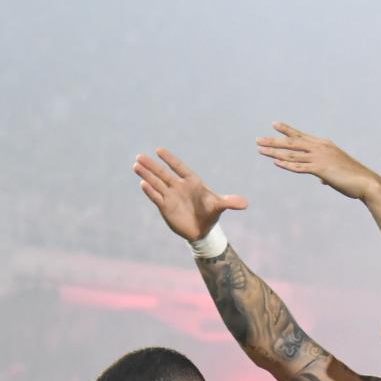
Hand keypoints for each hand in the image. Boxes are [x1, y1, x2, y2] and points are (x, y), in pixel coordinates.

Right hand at [133, 148, 247, 242]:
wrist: (202, 231)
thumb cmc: (211, 214)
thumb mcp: (220, 207)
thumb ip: (230, 203)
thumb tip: (245, 204)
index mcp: (192, 182)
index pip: (179, 167)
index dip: (170, 159)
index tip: (159, 150)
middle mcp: (179, 187)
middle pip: (163, 173)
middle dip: (152, 165)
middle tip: (140, 156)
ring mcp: (171, 196)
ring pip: (157, 183)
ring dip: (147, 175)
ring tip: (136, 165)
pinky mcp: (166, 207)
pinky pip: (156, 197)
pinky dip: (150, 191)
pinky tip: (142, 184)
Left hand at [256, 123, 380, 200]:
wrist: (365, 182)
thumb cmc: (352, 178)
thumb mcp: (336, 172)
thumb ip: (325, 173)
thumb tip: (320, 179)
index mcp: (324, 145)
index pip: (301, 136)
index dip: (287, 130)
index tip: (274, 124)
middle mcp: (320, 148)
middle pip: (292, 143)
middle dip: (273, 141)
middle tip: (258, 140)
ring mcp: (320, 158)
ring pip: (292, 154)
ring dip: (274, 152)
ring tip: (260, 150)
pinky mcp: (321, 169)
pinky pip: (300, 167)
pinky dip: (287, 165)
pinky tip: (276, 162)